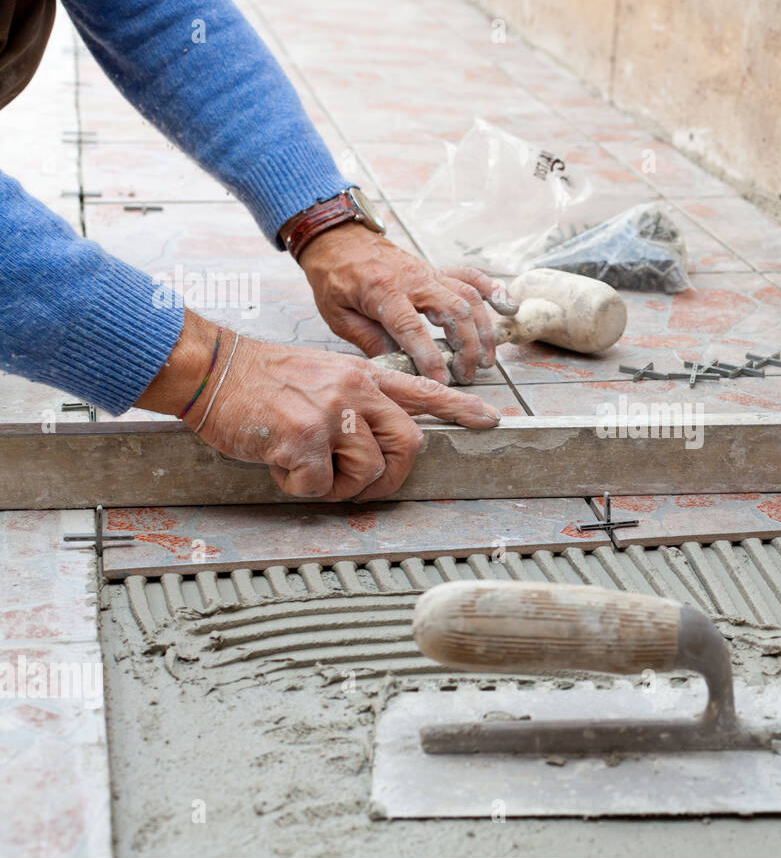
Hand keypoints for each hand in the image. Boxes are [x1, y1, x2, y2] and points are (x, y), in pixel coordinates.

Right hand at [137, 311, 500, 500]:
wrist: (212, 369)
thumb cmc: (263, 380)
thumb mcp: (324, 374)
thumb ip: (357, 401)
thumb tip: (379, 443)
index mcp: (363, 375)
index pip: (424, 390)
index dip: (460, 409)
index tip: (491, 422)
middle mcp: (355, 390)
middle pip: (409, 444)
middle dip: (392, 477)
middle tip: (363, 486)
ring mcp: (330, 412)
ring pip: (368, 471)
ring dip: (341, 487)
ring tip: (309, 470)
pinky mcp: (302, 437)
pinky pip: (320, 486)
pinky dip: (301, 487)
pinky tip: (280, 464)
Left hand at [297, 222, 511, 384]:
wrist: (338, 238)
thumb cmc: (334, 277)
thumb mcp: (338, 315)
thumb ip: (370, 339)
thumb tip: (399, 365)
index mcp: (383, 290)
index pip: (412, 328)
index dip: (429, 356)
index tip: (440, 380)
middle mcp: (413, 279)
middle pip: (454, 312)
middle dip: (467, 347)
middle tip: (466, 375)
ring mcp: (429, 273)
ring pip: (469, 298)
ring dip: (483, 331)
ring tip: (485, 361)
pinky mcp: (437, 270)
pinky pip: (472, 277)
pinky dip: (494, 291)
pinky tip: (508, 309)